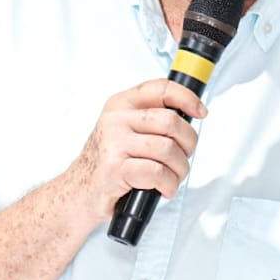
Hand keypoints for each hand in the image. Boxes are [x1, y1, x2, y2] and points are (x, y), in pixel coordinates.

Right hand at [63, 79, 205, 226]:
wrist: (79, 191)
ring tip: (172, 177)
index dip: (187, 98)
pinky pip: (157, 172)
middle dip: (188, 144)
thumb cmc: (109, 162)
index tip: (199, 112)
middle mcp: (116, 119)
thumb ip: (151, 119)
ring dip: (179, 169)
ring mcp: (114, 143)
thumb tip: (189, 115)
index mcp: (121, 104)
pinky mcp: (114, 169)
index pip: (161, 88)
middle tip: (183, 157)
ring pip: (167, 149)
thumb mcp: (125, 130)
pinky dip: (168, 184)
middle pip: (171, 121)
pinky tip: (164, 188)